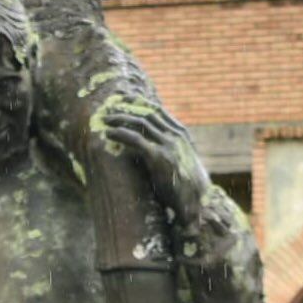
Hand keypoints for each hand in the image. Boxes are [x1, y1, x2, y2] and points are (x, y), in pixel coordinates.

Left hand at [96, 103, 205, 222]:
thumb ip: (170, 154)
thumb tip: (154, 153)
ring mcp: (168, 144)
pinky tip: (108, 134)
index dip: (139, 104)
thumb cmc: (187, 188)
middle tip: (109, 109)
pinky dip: (120, 134)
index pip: (158, 111)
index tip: (124, 101)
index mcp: (181, 134)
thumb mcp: (181, 165)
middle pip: (147, 113)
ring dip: (120, 119)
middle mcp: (175, 135)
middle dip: (126, 109)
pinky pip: (135, 139)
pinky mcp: (158, 157)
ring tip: (104, 120)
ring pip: (140, 123)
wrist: (198, 201)